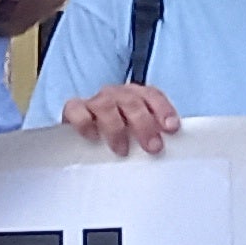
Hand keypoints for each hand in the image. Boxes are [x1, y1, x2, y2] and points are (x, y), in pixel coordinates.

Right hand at [63, 83, 182, 156]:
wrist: (83, 138)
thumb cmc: (117, 138)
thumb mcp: (138, 136)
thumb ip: (151, 136)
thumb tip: (168, 150)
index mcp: (135, 96)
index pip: (152, 95)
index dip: (163, 109)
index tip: (172, 128)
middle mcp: (116, 94)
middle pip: (132, 102)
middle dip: (144, 124)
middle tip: (153, 147)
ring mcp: (95, 101)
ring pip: (107, 105)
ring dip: (117, 128)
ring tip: (122, 150)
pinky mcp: (73, 110)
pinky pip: (77, 110)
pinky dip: (86, 123)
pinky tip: (93, 137)